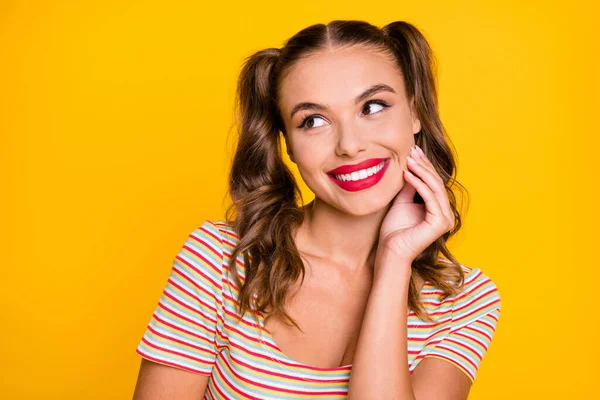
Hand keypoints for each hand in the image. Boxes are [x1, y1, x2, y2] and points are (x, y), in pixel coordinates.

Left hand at [378, 144, 454, 263]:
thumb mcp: (402, 201)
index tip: (413, 151)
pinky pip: (430, 197)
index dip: (424, 165)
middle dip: (424, 165)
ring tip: (408, 160)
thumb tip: (412, 167)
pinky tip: (407, 175)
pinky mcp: (440, 223)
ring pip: (435, 187)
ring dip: (421, 171)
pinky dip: (418, 184)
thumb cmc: (394, 230)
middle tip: (412, 150)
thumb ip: (410, 186)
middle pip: (436, 182)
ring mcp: (445, 219)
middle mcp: (446, 214)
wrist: (390, 250)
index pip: (433, 182)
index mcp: (439, 209)